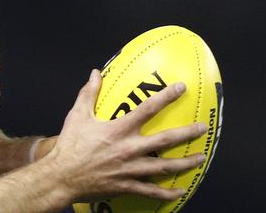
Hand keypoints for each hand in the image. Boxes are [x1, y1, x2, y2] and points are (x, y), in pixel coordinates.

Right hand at [47, 69, 206, 202]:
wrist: (62, 176)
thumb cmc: (69, 145)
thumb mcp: (77, 115)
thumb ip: (89, 93)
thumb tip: (95, 73)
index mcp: (118, 130)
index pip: (147, 109)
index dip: (166, 97)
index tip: (181, 88)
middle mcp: (128, 149)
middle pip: (165, 140)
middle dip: (187, 133)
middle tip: (203, 127)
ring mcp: (130, 169)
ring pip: (165, 167)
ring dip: (185, 162)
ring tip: (201, 158)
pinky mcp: (127, 186)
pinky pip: (152, 190)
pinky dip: (167, 192)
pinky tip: (180, 191)